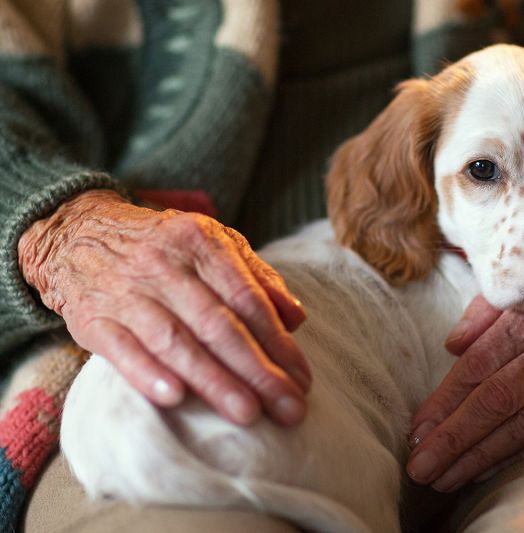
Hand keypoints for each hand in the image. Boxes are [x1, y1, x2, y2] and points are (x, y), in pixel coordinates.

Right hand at [18, 189, 309, 425]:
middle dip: (257, 371)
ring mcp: (126, 291)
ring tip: (248, 414)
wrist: (79, 234)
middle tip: (289, 408)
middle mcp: (165, 265)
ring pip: (176, 340)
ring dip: (214, 380)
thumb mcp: (214, 245)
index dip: (278, 343)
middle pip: (218, 325)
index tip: (302, 380)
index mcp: (201, 242)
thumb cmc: (164, 248)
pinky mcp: (92, 318)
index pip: (247, 299)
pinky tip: (175, 398)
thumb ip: (257, 279)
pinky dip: (147, 373)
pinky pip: (121, 349)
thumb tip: (297, 319)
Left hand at [406, 233, 523, 490]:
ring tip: (445, 477)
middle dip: (453, 439)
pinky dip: (521, 455)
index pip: (478, 367)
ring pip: (522, 426)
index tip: (418, 429)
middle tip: (420, 466)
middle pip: (494, 402)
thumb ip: (490, 313)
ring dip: (479, 456)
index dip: (445, 401)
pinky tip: (491, 471)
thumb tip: (451, 346)